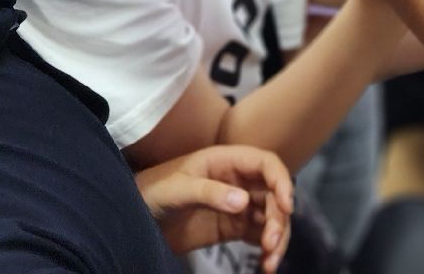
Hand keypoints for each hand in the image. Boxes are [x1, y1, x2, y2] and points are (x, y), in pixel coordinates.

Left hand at [137, 145, 293, 272]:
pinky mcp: (233, 227)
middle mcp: (239, 181)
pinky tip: (266, 265)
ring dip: (278, 238)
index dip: (282, 181)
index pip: (266, 164)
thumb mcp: (177, 189)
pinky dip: (268, 250)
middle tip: (271, 244)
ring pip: (272, 217)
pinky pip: (260, 236)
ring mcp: (238, 205)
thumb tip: (244, 202)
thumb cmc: (153, 191)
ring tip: (269, 262)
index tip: (287, 206)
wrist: (135, 217)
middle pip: (274, 195)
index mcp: (227, 161)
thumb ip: (209, 192)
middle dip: (279, 220)